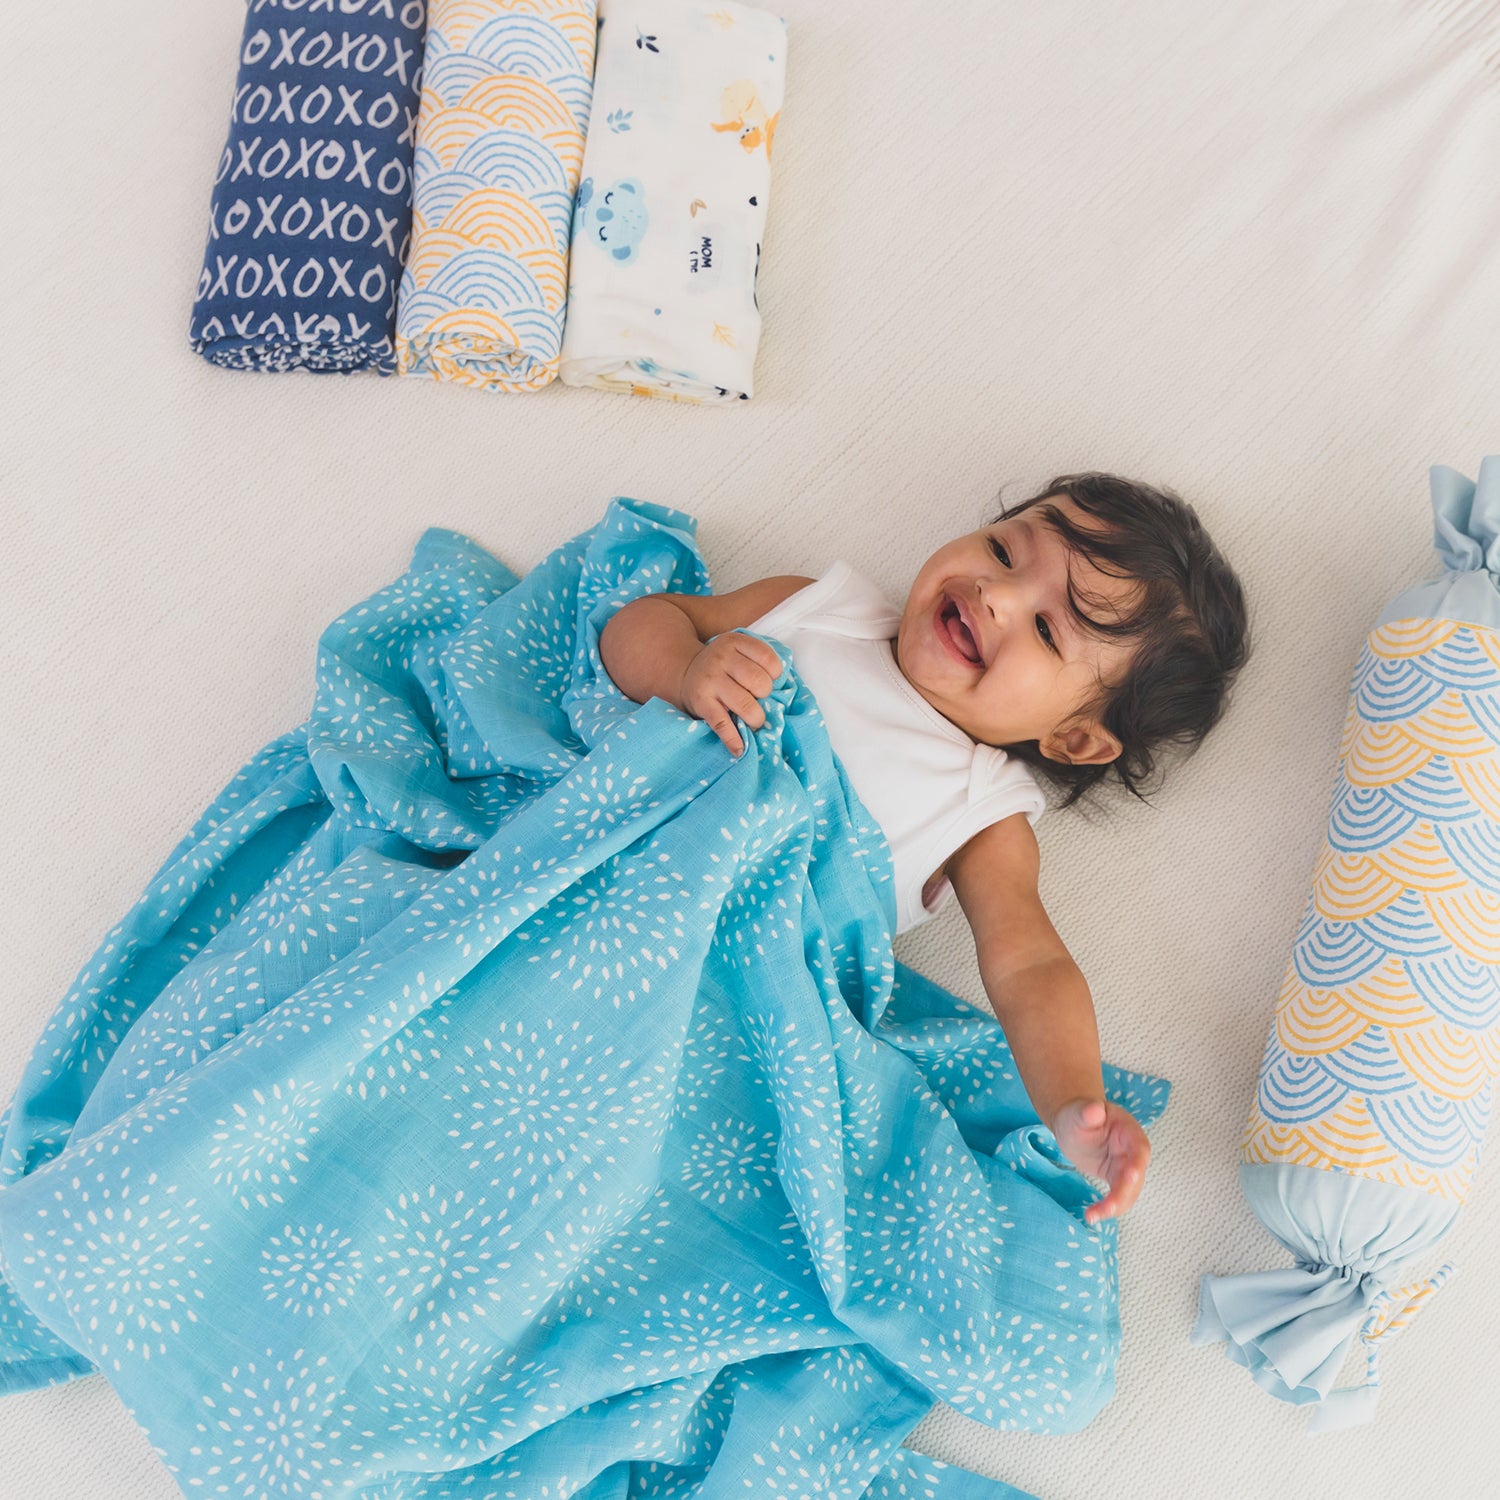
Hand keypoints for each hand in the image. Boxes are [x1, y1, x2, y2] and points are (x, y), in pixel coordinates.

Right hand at [676, 632, 783, 754]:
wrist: (686, 673)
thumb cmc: (723, 667)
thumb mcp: (737, 653)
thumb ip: (758, 663)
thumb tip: (781, 692)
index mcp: (734, 643)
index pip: (768, 658)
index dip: (775, 674)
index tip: (769, 680)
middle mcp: (721, 658)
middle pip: (758, 681)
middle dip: (765, 696)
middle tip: (759, 701)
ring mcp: (710, 680)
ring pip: (745, 704)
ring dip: (755, 718)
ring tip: (754, 720)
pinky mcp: (701, 702)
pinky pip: (722, 724)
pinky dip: (733, 739)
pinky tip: (739, 749)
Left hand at [1050, 1097, 1150, 1224]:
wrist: (1075, 1125)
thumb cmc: (1078, 1115)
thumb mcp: (1079, 1112)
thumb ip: (1088, 1111)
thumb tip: (1095, 1109)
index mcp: (1128, 1131)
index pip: (1139, 1148)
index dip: (1138, 1162)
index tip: (1131, 1174)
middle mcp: (1132, 1151)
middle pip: (1136, 1175)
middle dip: (1124, 1193)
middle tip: (1109, 1207)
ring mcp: (1127, 1166)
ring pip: (1129, 1191)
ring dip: (1115, 1206)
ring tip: (1092, 1216)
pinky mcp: (1117, 1178)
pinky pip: (1118, 1196)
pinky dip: (1108, 1207)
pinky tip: (1092, 1215)